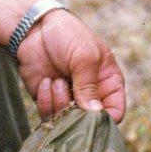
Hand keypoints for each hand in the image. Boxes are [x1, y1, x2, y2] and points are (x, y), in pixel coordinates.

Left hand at [0, 0, 124, 122]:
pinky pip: (49, 115)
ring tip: (55, 80)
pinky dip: (46, 102)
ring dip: (59, 104)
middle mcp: (90, 95)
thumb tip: (95, 114)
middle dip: (76, 110)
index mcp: (108, 83)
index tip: (90, 113)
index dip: (105, 119)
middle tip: (65, 86)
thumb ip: (89, 86)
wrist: (35, 29)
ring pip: (68, 122)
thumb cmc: (67, 35)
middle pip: (89, 122)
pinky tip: (45, 81)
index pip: (115, 112)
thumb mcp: (84, 57)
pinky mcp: (48, 102)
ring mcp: (69, 100)